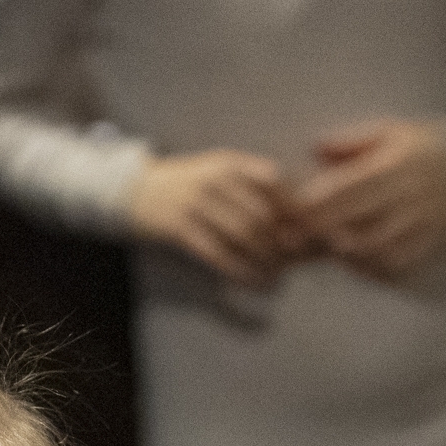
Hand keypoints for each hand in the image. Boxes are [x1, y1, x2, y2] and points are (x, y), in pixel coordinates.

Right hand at [126, 149, 310, 286]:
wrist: (134, 191)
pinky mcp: (181, 229)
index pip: (275, 183)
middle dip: (283, 243)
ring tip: (278, 276)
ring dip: (266, 261)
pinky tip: (255, 283)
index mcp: (230, 163)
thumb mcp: (218, 171)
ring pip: (244, 236)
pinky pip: (220, 255)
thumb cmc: (187, 185)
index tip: (310, 231)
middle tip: (296, 262)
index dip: (296, 210)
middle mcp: (215, 179)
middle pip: (263, 215)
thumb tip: (298, 214)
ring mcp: (196, 204)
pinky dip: (242, 272)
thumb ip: (253, 185)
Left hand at [294, 120, 445, 281]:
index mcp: (399, 164)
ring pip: (375, 250)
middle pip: (359, 223)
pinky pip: (396, 266)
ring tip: (325, 246)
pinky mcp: (431, 247)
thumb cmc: (423, 148)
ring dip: (344, 252)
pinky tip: (354, 259)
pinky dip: (370, 268)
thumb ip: (352, 141)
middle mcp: (412, 197)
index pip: (351, 188)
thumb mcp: (391, 130)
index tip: (295, 209)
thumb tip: (317, 149)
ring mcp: (424, 225)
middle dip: (324, 232)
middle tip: (298, 234)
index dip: (319, 203)